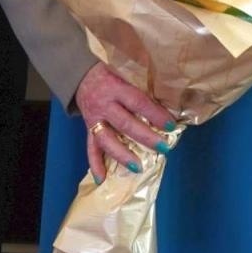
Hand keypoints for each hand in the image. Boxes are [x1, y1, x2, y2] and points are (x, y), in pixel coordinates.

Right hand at [74, 63, 174, 181]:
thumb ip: (141, 89)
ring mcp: (95, 119)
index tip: (171, 125)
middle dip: (145, 137)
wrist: (81, 75)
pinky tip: (102, 178)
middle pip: (125, 123)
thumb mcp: (127, 75)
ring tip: (137, 168)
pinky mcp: (88, 128)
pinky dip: (95, 164)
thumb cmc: (111, 74)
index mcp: (117, 88)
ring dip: (122, 155)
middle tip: (163, 147)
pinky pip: (90, 147)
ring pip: (107, 139)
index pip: (138, 102)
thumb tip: (167, 105)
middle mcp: (105, 105)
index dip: (155, 114)